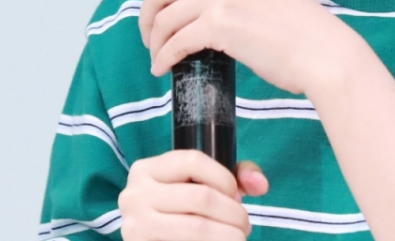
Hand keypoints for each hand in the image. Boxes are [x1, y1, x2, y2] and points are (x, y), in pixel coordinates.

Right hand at [119, 151, 268, 240]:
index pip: (193, 161)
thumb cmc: (181, 207)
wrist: (153, 239)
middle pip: (200, 197)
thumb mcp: (202, 182)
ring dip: (228, 235)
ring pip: (196, 228)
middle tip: (244, 224)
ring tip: (238, 238)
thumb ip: (236, 175)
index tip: (237, 195)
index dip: (225, 178)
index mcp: (146, 169)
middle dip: (234, 212)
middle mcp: (133, 196)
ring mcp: (134, 227)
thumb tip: (261, 185)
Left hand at [131, 0, 341, 94]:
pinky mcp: (218, 24)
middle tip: (149, 35)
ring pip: (163, 18)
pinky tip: (165, 68)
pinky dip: (163, 59)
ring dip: (155, 41)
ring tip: (160, 55)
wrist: (319, 48)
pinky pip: (173, 44)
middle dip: (147, 15)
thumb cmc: (295, 25)